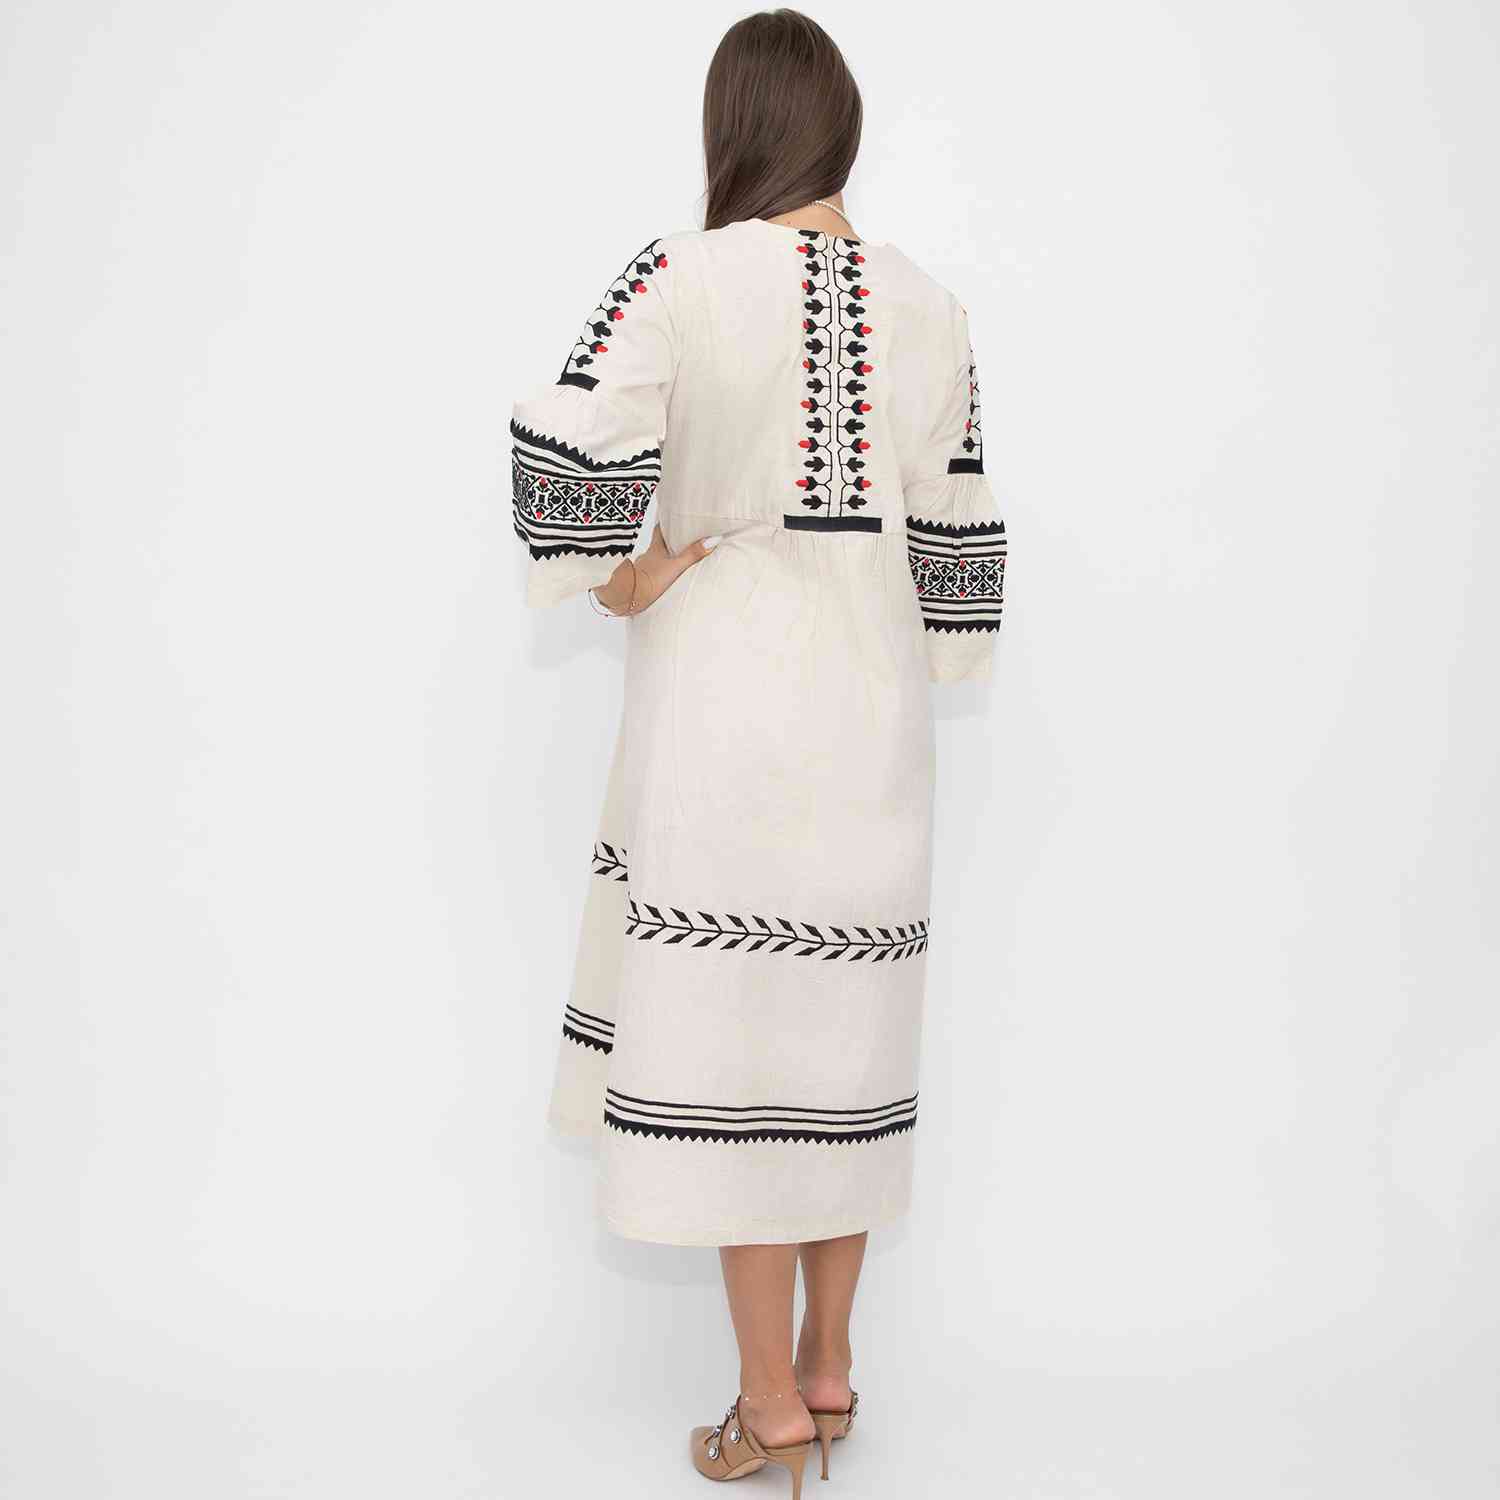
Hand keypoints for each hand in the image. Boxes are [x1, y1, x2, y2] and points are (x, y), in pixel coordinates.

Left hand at [593, 524, 721, 614]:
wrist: (624, 597)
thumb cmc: (648, 581)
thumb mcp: (675, 567)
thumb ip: (692, 555)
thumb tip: (712, 540)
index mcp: (655, 549)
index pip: (660, 530)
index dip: (667, 523)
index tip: (674, 518)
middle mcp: (647, 557)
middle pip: (658, 546)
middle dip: (668, 543)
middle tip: (680, 541)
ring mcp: (641, 570)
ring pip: (653, 561)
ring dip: (662, 562)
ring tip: (674, 564)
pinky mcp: (637, 584)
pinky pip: (649, 577)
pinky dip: (655, 577)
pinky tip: (660, 583)